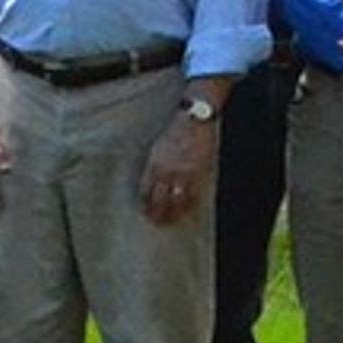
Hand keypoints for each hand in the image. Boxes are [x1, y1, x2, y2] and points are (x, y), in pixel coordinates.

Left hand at [139, 108, 217, 225]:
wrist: (194, 120)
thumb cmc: (174, 132)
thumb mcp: (158, 148)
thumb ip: (154, 165)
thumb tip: (153, 182)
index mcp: (154, 163)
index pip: (146, 189)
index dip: (145, 203)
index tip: (144, 211)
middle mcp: (167, 170)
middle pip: (159, 198)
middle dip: (156, 212)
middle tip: (155, 222)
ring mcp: (184, 173)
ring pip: (176, 200)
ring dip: (172, 212)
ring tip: (169, 221)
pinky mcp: (199, 172)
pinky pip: (192, 194)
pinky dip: (188, 204)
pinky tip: (185, 211)